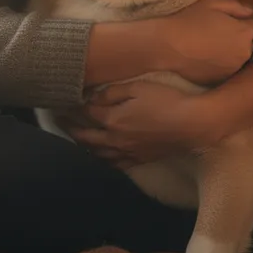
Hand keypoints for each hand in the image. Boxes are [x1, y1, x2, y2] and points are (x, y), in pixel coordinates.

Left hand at [63, 81, 219, 168]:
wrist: (192, 124)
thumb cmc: (167, 101)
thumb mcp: (138, 87)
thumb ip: (112, 93)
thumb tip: (92, 98)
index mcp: (112, 120)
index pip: (85, 113)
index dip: (73, 107)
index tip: (64, 101)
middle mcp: (115, 140)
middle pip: (86, 137)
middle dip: (70, 128)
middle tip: (59, 121)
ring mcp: (128, 152)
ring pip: (98, 153)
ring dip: (84, 145)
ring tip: (77, 138)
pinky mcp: (140, 159)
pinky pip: (115, 164)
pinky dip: (103, 160)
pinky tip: (102, 157)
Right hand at [159, 0, 252, 85]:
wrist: (169, 46)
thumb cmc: (190, 20)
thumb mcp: (212, 3)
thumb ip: (235, 6)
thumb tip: (250, 12)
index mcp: (245, 32)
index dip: (244, 24)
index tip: (231, 23)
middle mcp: (244, 52)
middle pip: (251, 45)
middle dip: (241, 39)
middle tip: (222, 35)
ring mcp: (233, 68)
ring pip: (240, 58)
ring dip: (233, 53)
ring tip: (214, 47)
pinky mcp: (222, 79)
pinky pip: (228, 70)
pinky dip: (222, 65)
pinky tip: (208, 58)